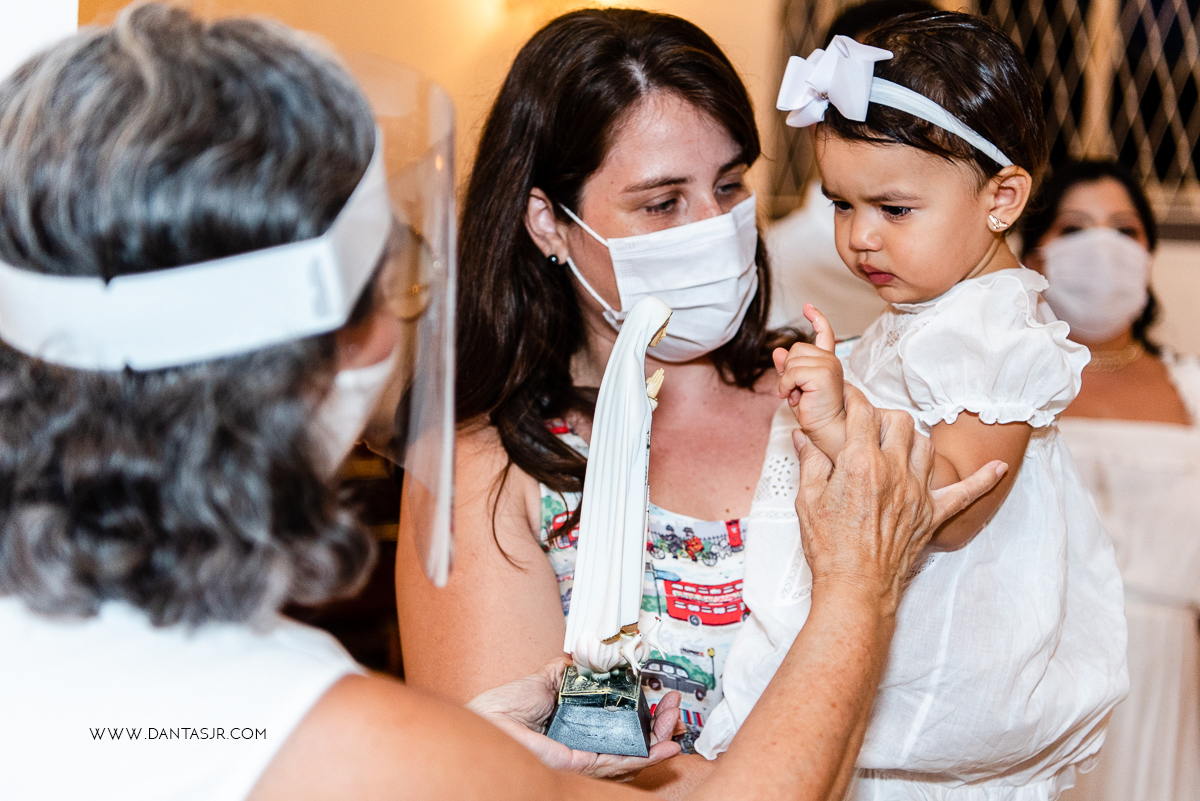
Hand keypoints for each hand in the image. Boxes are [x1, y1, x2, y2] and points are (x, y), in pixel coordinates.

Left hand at [466, 657, 683, 780]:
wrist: (486, 722)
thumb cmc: (504, 708)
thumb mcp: (545, 680)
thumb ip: (570, 670)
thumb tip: (589, 653)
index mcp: (579, 726)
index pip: (622, 725)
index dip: (646, 714)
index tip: (662, 697)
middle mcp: (584, 744)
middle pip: (633, 742)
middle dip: (660, 727)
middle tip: (675, 710)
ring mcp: (583, 757)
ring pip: (632, 754)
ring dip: (658, 741)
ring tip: (675, 725)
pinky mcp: (578, 764)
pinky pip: (616, 761)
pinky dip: (642, 756)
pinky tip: (661, 748)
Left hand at [774, 304, 846, 458]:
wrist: (825, 429)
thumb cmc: (813, 412)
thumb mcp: (794, 387)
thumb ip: (787, 368)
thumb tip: (778, 351)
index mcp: (826, 361)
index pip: (824, 333)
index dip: (816, 318)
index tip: (808, 307)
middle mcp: (830, 360)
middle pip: (795, 349)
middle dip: (788, 371)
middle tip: (797, 392)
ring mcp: (829, 365)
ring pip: (791, 361)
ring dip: (787, 381)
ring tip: (798, 396)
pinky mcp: (823, 373)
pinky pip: (791, 373)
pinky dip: (787, 386)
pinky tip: (795, 398)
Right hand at [792, 385, 1006, 612]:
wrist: (855, 587)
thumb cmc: (829, 548)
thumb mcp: (808, 500)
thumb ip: (810, 463)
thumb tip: (803, 439)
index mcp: (860, 464)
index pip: (862, 414)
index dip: (854, 400)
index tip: (848, 397)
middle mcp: (893, 472)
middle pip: (900, 421)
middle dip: (884, 415)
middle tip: (869, 424)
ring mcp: (917, 492)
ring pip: (926, 445)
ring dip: (912, 438)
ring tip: (897, 443)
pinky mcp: (932, 514)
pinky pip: (966, 493)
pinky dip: (983, 479)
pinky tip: (998, 467)